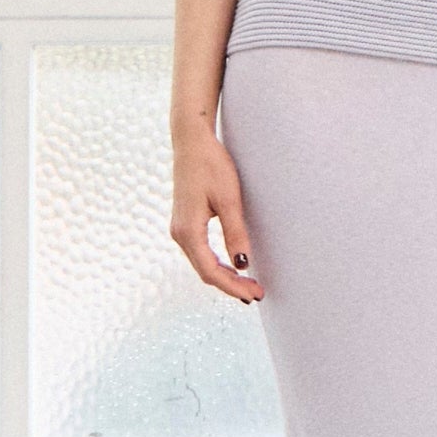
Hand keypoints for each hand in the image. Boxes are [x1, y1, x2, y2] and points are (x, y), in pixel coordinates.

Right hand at [171, 119, 261, 301]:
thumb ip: (235, 233)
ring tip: (248, 286)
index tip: (254, 293)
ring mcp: (181, 229)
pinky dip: (217, 265)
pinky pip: (200, 253)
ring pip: (202, 264)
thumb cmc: (211, 165)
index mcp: (188, 231)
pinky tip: (233, 267)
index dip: (233, 286)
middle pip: (205, 272)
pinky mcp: (185, 224)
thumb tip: (242, 265)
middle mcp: (180, 234)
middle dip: (231, 286)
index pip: (211, 271)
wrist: (192, 142)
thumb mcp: (228, 199)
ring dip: (225, 277)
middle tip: (256, 294)